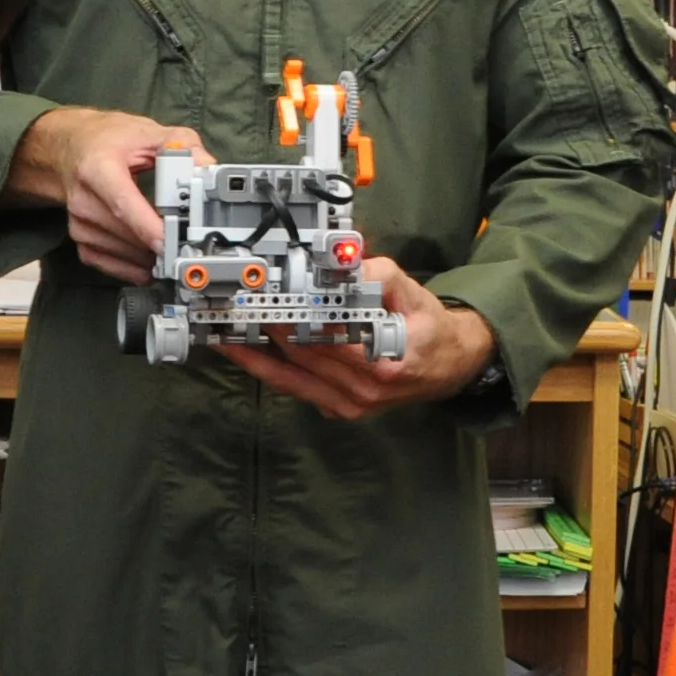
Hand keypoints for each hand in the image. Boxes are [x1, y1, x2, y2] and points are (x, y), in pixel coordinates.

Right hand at [15, 106, 204, 281]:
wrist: (67, 148)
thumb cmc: (106, 140)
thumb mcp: (145, 132)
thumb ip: (181, 145)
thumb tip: (208, 167)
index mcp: (98, 168)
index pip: (123, 204)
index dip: (148, 227)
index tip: (174, 240)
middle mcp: (83, 198)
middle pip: (125, 233)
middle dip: (159, 245)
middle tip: (188, 245)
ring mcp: (78, 222)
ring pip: (119, 252)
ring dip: (148, 257)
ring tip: (172, 249)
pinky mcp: (79, 238)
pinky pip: (107, 263)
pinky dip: (131, 267)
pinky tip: (149, 263)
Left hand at [224, 261, 495, 419]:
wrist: (451, 367)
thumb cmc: (432, 329)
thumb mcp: (416, 294)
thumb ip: (381, 277)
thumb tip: (345, 264)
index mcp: (384, 364)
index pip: (327, 336)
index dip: (292, 315)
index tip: (265, 296)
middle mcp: (363, 391)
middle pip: (303, 354)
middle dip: (268, 327)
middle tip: (235, 305)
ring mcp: (350, 405)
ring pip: (292, 375)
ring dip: (256, 353)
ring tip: (224, 333)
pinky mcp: (340, 410)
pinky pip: (297, 389)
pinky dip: (268, 370)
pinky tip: (243, 354)